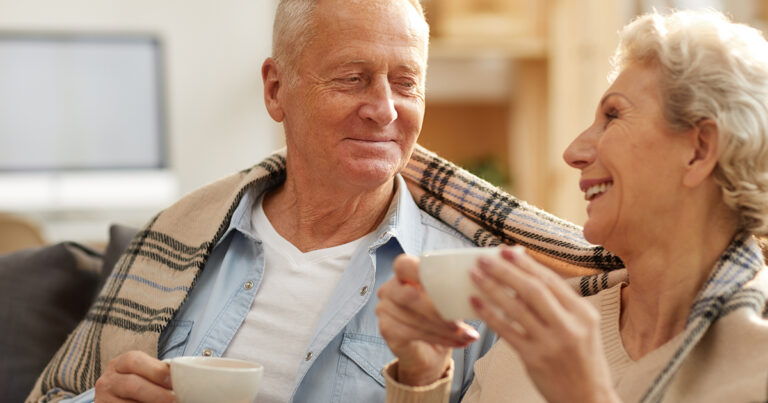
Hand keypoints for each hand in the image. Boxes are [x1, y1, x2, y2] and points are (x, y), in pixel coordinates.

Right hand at [94, 350, 175, 402]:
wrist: (119, 397)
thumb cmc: (139, 383)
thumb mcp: (144, 373)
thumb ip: (159, 372)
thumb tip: (184, 375)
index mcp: (120, 364)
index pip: (134, 361)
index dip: (156, 371)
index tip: (173, 381)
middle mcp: (108, 381)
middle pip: (132, 385)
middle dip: (156, 394)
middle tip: (174, 400)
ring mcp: (103, 399)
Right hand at [376, 254, 479, 385]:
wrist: (430, 352)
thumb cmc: (441, 319)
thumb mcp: (449, 299)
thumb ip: (454, 289)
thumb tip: (478, 287)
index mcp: (404, 274)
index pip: (404, 265)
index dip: (421, 272)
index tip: (445, 283)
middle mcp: (390, 289)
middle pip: (409, 296)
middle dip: (437, 311)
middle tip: (459, 322)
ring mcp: (385, 309)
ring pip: (415, 318)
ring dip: (444, 329)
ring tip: (467, 335)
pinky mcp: (386, 329)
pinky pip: (413, 333)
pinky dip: (440, 339)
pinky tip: (458, 342)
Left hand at [469, 246, 618, 402]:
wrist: (588, 398)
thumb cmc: (582, 360)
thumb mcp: (584, 327)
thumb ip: (561, 304)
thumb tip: (528, 275)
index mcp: (583, 313)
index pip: (550, 280)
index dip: (525, 264)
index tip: (505, 251)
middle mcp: (569, 326)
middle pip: (532, 290)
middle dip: (505, 271)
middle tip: (484, 259)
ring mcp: (551, 343)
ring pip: (516, 308)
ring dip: (492, 288)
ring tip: (474, 275)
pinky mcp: (534, 358)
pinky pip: (506, 331)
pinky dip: (489, 315)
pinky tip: (476, 302)